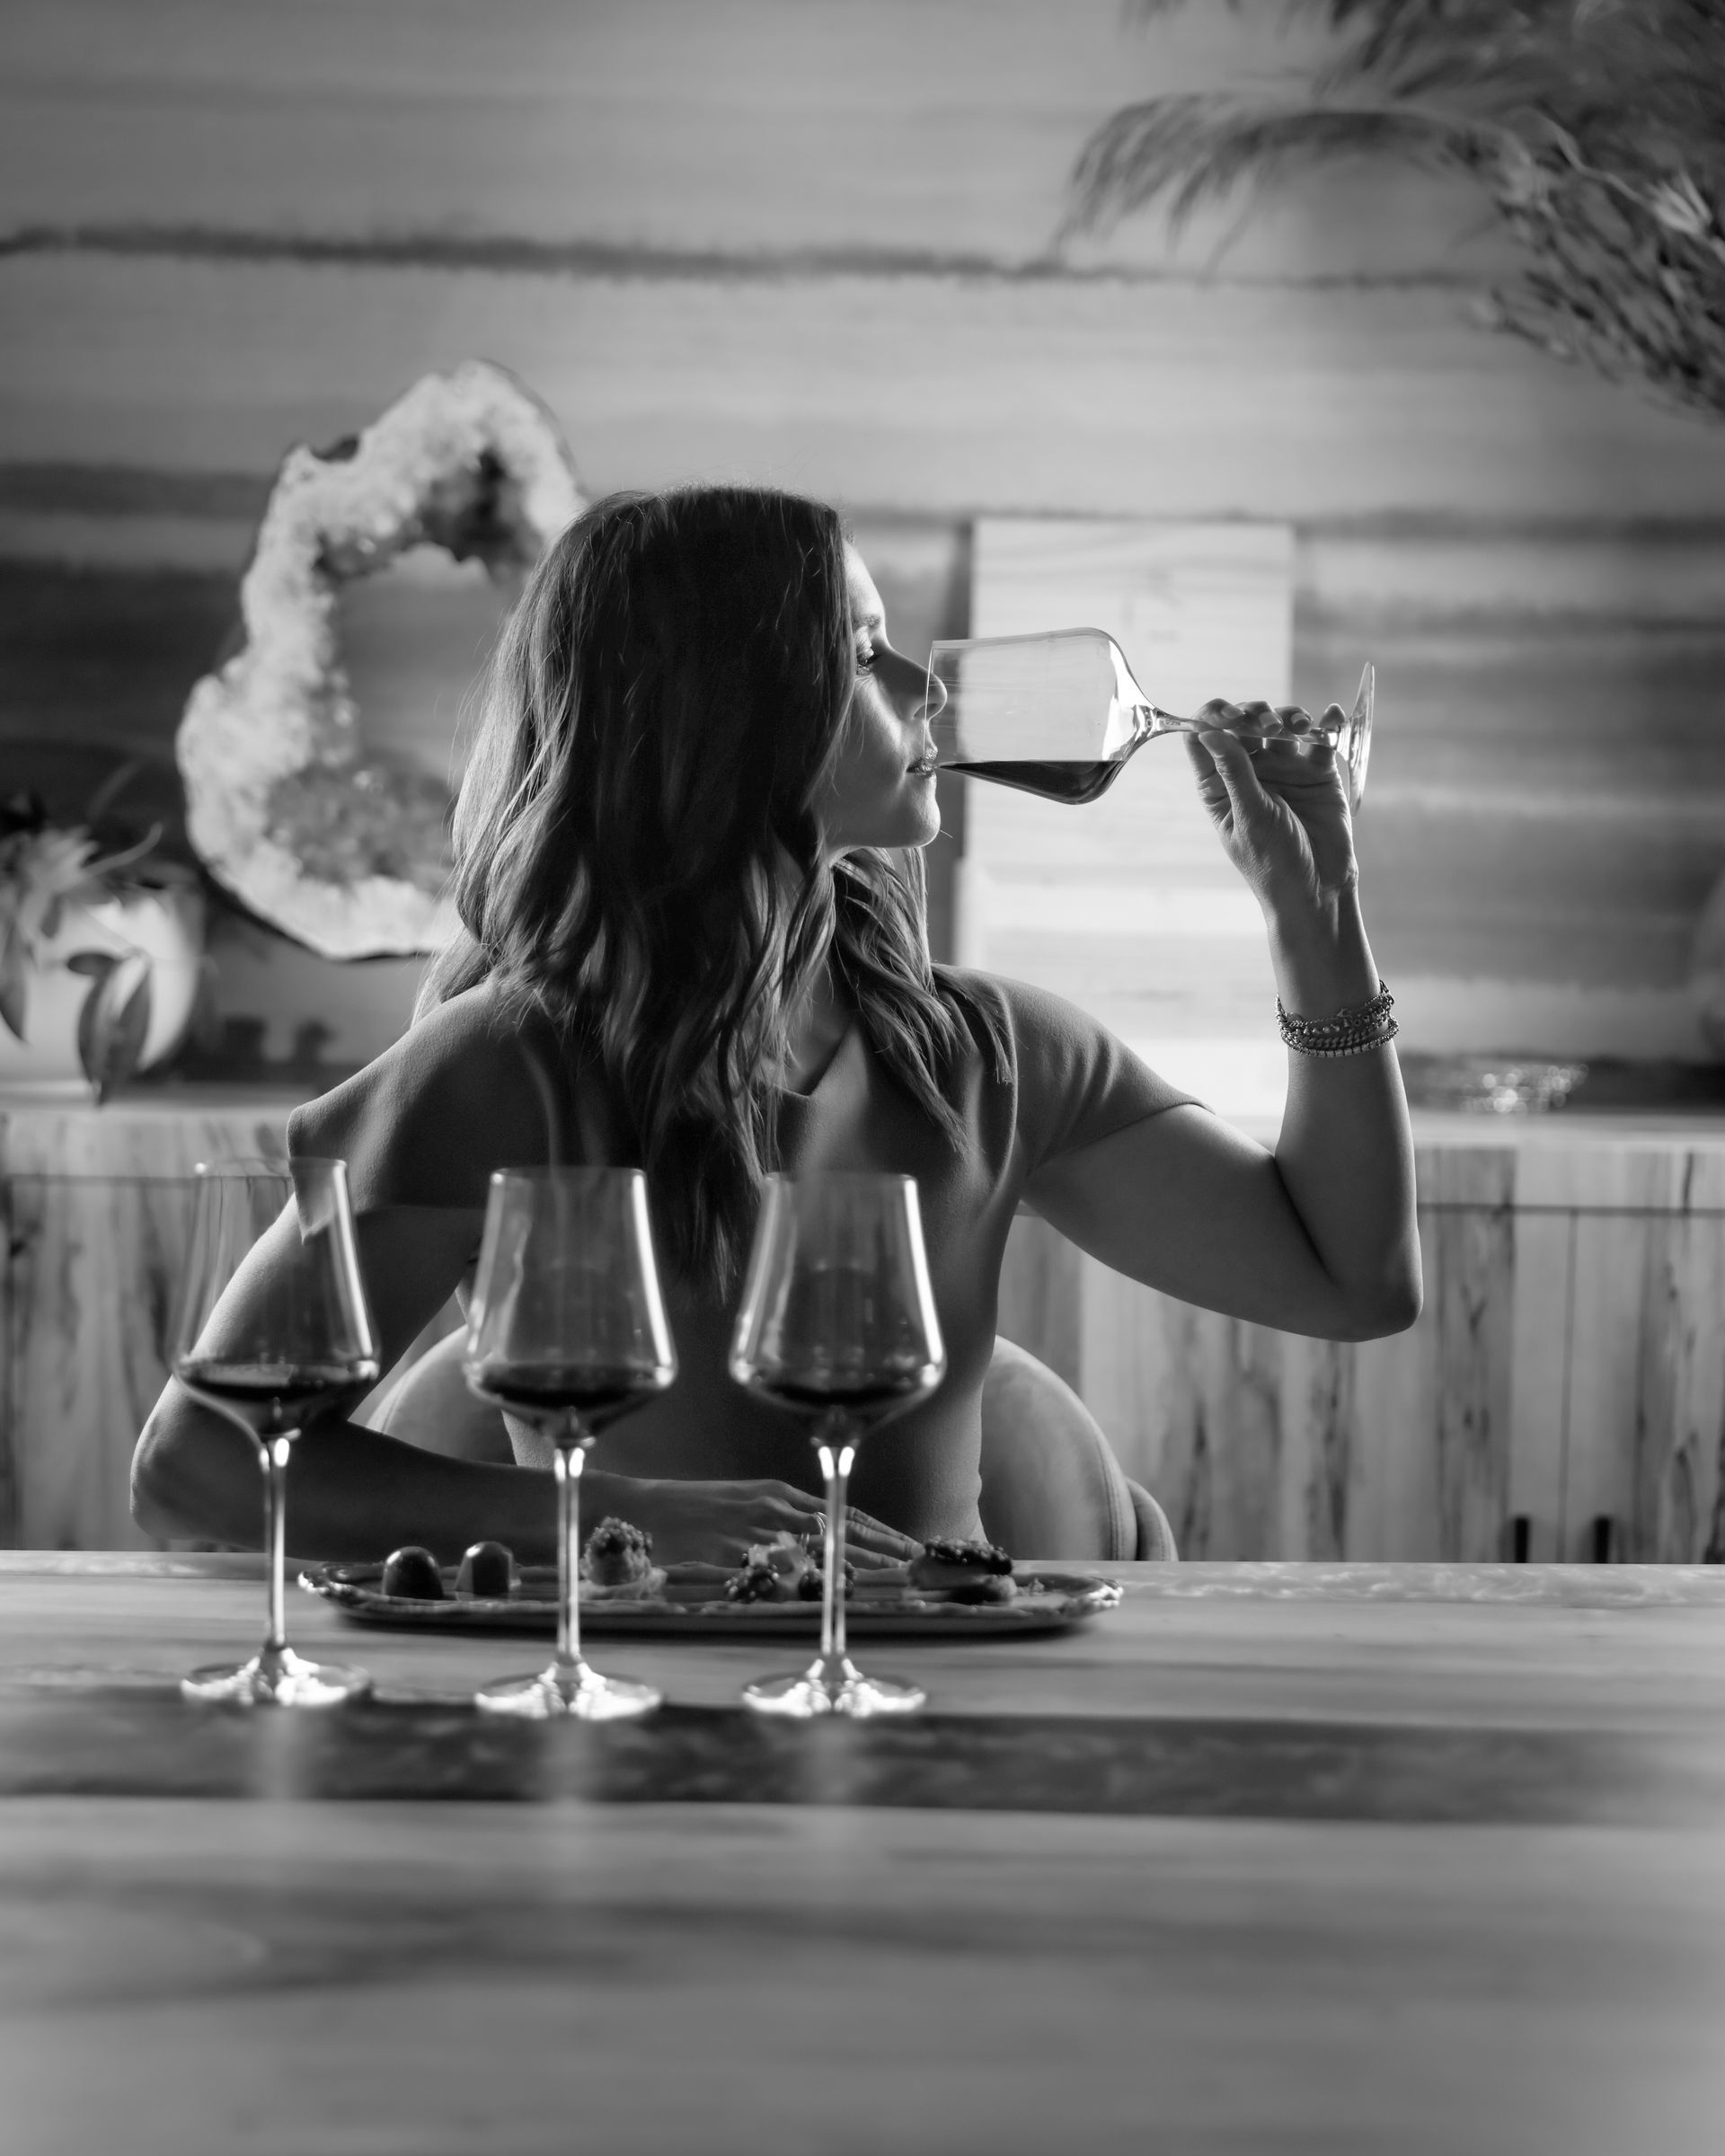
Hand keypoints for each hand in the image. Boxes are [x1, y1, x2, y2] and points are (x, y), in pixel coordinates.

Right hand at [634, 1475, 921, 1570]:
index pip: (844, 1512)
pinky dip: (808, 1590)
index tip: (911, 1546)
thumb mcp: (743, 1500)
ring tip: (893, 1588)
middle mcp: (773, 1510)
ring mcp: (753, 1535)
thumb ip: (781, 1515)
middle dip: (882, 1554)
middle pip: (842, 1534)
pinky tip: (834, 1602)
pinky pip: (777, 1579)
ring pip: (818, 1557)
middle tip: (916, 1570)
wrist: (642, 1509)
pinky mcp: (731, 1559)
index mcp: (778, 1493)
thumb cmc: (692, 1507)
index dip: (882, 1532)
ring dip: (859, 1574)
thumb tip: (819, 1534)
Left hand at [1182, 702, 1357, 915]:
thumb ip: (1234, 772)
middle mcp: (1250, 772)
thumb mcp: (1250, 817)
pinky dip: (1326, 724)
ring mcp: (1284, 770)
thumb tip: (1209, 732)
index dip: (1211, 718)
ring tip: (1300, 727)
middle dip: (1254, 715)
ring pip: (1282, 727)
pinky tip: (1330, 718)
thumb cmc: (1272, 863)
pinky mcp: (1317, 773)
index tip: (1225, 714)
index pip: (1205, 740)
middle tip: (1267, 723)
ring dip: (1289, 717)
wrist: (1317, 889)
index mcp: (1220, 785)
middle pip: (1244, 725)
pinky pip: (1321, 741)